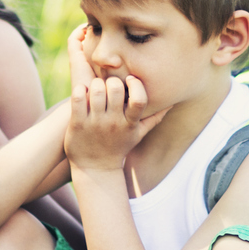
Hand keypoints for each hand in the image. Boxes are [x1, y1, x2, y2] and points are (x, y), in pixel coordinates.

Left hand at [64, 24, 163, 171]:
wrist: (94, 169)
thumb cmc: (118, 148)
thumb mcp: (138, 135)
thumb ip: (154, 118)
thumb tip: (170, 104)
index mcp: (129, 123)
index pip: (139, 100)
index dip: (136, 85)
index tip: (130, 80)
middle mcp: (113, 123)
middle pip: (115, 88)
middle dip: (112, 80)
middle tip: (109, 83)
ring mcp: (95, 123)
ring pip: (96, 90)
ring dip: (95, 84)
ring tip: (95, 88)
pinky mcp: (77, 123)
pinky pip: (78, 98)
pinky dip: (80, 90)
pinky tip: (82, 92)